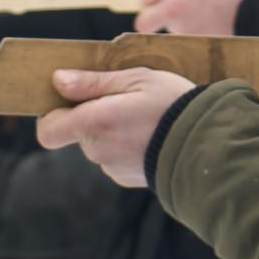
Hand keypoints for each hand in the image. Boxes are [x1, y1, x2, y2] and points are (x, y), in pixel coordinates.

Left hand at [34, 67, 195, 186]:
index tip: (69, 101)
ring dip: (112, 131)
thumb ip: (93, 82)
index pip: (48, 130)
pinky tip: (151, 136)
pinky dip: (127, 146)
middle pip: (77, 133)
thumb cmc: (174, 106)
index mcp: (94, 123)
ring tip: (144, 117)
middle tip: (124, 100)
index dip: (53, 116)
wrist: (210, 145)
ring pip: (99, 145)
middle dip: (92, 116)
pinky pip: (116, 158)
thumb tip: (58, 81)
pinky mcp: (128, 178)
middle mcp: (98, 150)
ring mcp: (113, 168)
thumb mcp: (136, 80)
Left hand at [135, 0, 258, 35]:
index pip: (143, 24)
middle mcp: (181, 31)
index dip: (148, 12)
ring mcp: (196, 42)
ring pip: (182, 31)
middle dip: (172, 13)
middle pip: (164, 27)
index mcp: (174, 10)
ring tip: (211, 4)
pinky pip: (199, 37)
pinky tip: (219, 15)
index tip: (160, 3)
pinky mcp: (211, 47)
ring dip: (190, 19)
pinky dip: (205, 27)